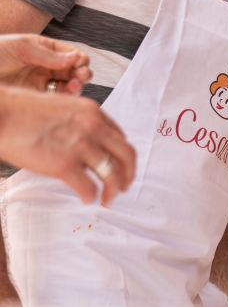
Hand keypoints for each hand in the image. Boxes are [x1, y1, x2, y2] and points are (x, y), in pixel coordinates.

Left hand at [0, 34, 91, 93]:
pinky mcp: (37, 99)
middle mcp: (46, 67)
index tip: (79, 63)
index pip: (72, 54)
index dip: (79, 59)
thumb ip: (50, 54)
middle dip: (82, 73)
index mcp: (45, 50)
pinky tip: (64, 95)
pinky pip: (57, 100)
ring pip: (69, 87)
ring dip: (76, 87)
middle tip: (81, 76)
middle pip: (75, 72)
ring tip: (73, 86)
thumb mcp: (21, 47)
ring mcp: (42, 84)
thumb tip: (75, 57)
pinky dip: (65, 99)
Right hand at [0, 87, 135, 204]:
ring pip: (113, 174)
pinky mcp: (65, 165)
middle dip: (128, 174)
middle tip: (124, 186)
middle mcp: (93, 127)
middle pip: (126, 156)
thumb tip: (85, 141)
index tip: (120, 166)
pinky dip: (91, 197)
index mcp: (92, 112)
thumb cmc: (21, 111)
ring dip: (114, 190)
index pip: (120, 138)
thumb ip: (79, 122)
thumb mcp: (61, 107)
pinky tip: (87, 199)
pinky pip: (89, 188)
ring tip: (109, 199)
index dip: (122, 155)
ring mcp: (80, 146)